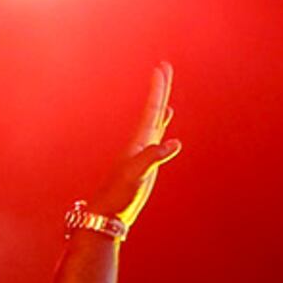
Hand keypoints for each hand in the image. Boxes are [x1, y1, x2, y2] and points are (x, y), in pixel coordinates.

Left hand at [87, 60, 182, 230]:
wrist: (108, 214)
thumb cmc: (119, 195)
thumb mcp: (137, 174)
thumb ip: (154, 157)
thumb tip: (174, 143)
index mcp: (139, 141)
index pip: (151, 109)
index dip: (157, 89)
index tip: (161, 68)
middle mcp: (141, 143)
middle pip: (153, 110)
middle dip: (160, 90)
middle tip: (165, 68)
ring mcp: (143, 154)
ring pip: (155, 125)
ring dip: (161, 109)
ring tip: (166, 98)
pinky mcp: (147, 166)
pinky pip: (157, 143)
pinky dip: (162, 132)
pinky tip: (167, 132)